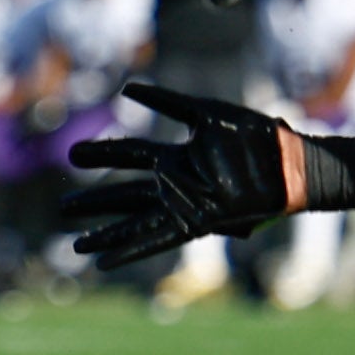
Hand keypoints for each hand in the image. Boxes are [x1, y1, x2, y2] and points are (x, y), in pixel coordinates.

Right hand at [62, 83, 293, 270]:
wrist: (291, 165)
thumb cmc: (257, 138)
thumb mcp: (209, 113)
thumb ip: (169, 103)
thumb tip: (126, 92)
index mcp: (179, 157)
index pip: (131, 154)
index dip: (103, 155)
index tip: (74, 156)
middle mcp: (178, 184)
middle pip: (126, 193)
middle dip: (95, 202)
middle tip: (62, 208)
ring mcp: (186, 205)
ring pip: (135, 220)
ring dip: (105, 233)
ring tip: (75, 245)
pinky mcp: (199, 222)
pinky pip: (159, 239)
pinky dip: (131, 249)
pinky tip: (106, 262)